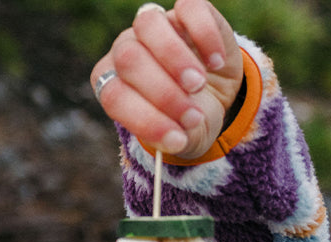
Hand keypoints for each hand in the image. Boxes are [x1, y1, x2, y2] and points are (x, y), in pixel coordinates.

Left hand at [91, 0, 244, 159]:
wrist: (216, 94)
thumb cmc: (190, 117)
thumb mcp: (184, 136)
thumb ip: (176, 138)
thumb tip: (178, 139)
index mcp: (114, 82)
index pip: (114, 96)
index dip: (145, 120)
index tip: (178, 139)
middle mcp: (126, 49)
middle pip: (128, 59)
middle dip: (163, 92)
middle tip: (192, 114)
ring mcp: (153, 27)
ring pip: (148, 24)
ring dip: (175, 58)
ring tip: (199, 85)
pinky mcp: (186, 12)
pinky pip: (188, 8)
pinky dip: (205, 35)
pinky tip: (216, 62)